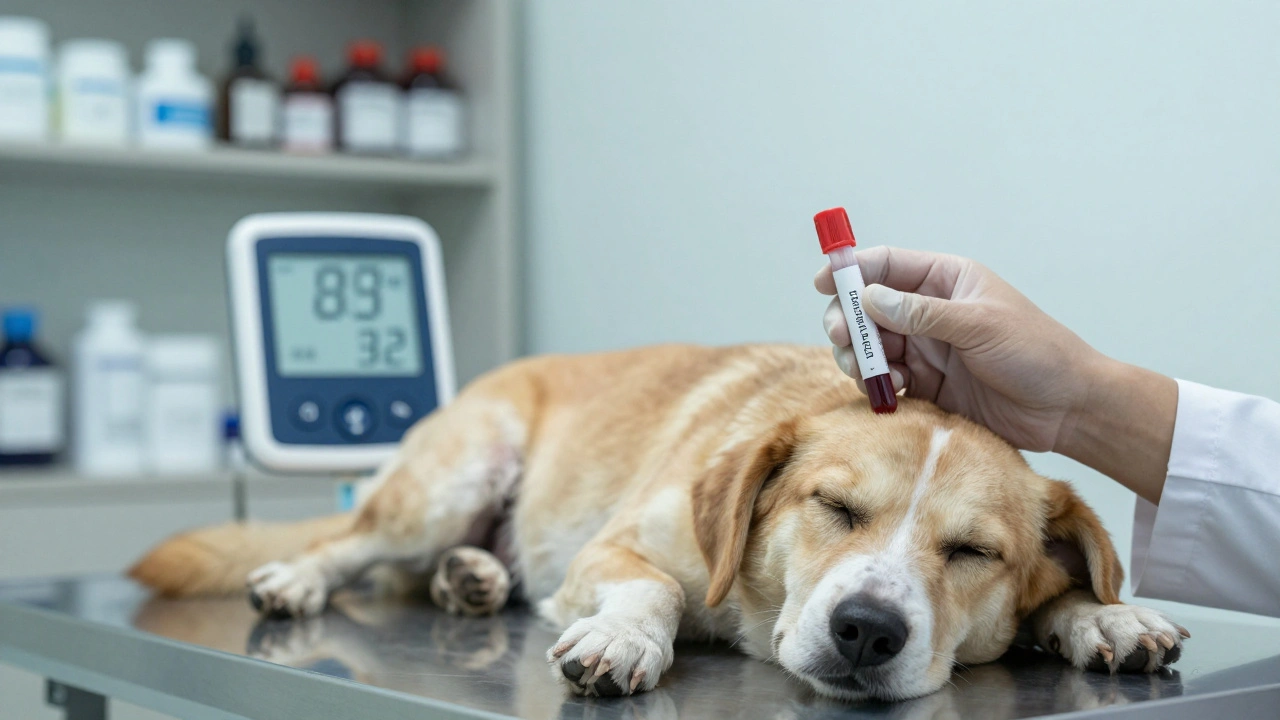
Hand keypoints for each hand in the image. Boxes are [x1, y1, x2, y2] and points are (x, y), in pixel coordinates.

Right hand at [816, 246, 1175, 501]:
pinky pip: (884, 380)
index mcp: (945, 280)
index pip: (886, 264)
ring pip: (870, 347)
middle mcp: (929, 311)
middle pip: (866, 308)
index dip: (851, 271)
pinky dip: (877, 385)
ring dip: (860, 358)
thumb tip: (869, 297)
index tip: (823, 284)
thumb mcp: (979, 325)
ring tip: (872, 374)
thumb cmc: (1036, 353)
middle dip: (849, 322)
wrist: (1066, 410)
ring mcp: (926, 349)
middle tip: (846, 341)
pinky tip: (892, 392)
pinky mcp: (926, 385)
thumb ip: (921, 313)